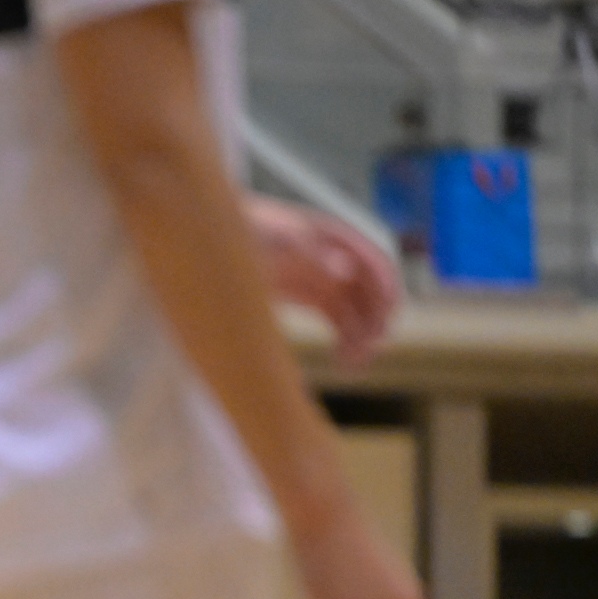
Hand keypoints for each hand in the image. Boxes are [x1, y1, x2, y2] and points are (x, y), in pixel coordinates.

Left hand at [249, 196, 400, 367]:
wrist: (212, 242)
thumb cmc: (245, 232)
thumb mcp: (275, 240)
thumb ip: (311, 253)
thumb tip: (345, 271)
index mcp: (335, 237)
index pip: (375, 263)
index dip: (385, 292)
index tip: (384, 322)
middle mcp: (337, 257)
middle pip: (371, 292)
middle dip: (375, 321)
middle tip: (366, 351)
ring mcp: (325, 277)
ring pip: (358, 310)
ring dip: (362, 337)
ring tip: (351, 365)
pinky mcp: (310, 296)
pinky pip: (340, 320)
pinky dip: (346, 340)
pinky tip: (344, 361)